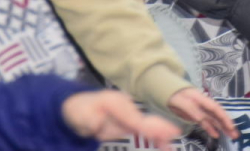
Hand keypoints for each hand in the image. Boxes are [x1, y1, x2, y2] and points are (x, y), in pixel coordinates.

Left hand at [61, 90, 180, 148]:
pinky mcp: (128, 122)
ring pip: (148, 124)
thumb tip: (97, 123)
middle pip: (146, 119)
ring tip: (171, 147)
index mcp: (115, 103)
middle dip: (160, 129)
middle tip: (174, 136)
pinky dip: (155, 136)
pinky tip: (164, 144)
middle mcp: (126, 106)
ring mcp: (128, 113)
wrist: (75, 106)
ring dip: (161, 134)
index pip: (134, 118)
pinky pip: (144, 129)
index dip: (148, 127)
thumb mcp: (79, 114)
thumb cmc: (77, 110)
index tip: (160, 132)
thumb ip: (88, 119)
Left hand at [167, 87, 238, 140]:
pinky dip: (211, 128)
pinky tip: (216, 135)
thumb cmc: (174, 94)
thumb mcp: (180, 101)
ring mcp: (200, 110)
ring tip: (231, 136)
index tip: (231, 126)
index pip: (215, 108)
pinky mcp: (196, 115)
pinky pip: (206, 122)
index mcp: (201, 99)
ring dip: (222, 128)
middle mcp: (203, 104)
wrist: (166, 91)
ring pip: (214, 120)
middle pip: (217, 115)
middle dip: (227, 124)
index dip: (224, 117)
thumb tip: (201, 119)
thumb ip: (191, 109)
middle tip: (235, 134)